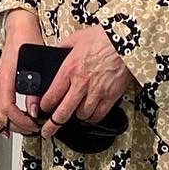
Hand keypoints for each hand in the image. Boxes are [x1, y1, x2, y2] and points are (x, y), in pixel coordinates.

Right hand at [0, 8, 43, 136]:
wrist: (19, 30)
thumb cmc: (28, 43)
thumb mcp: (37, 65)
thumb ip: (35, 90)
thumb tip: (34, 110)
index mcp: (6, 76)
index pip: (7, 107)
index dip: (20, 120)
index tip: (34, 124)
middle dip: (16, 126)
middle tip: (33, 129)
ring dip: (6, 124)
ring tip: (22, 130)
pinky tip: (7, 125)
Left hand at [36, 24, 133, 138]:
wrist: (125, 42)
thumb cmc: (102, 38)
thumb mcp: (75, 39)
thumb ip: (61, 48)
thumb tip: (52, 52)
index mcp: (68, 70)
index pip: (51, 96)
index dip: (44, 106)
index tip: (43, 109)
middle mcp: (81, 84)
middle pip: (63, 112)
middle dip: (53, 125)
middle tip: (47, 131)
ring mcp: (96, 92)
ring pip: (81, 115)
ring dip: (76, 117)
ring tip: (73, 115)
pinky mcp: (110, 96)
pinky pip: (98, 115)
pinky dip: (92, 118)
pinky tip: (89, 115)